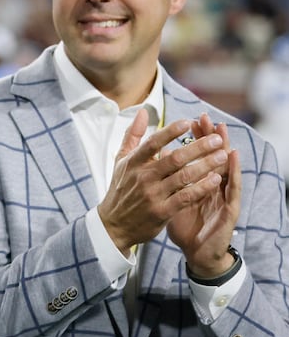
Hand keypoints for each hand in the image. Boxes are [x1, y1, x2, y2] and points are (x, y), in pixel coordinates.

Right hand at [97, 114, 228, 251]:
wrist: (114, 224)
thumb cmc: (121, 188)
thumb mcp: (121, 160)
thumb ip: (133, 135)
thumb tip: (143, 112)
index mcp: (133, 163)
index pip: (153, 143)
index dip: (170, 131)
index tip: (188, 122)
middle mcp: (142, 178)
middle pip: (174, 158)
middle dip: (198, 147)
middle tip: (217, 139)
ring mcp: (152, 195)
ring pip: (184, 177)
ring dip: (206, 165)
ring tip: (223, 155)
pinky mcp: (162, 212)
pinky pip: (186, 197)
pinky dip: (202, 187)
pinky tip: (216, 179)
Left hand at [166, 114, 240, 277]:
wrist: (196, 251)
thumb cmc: (183, 222)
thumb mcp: (171, 197)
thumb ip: (166, 178)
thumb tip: (156, 158)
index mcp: (198, 182)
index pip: (198, 156)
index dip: (195, 139)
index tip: (190, 120)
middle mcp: (213, 186)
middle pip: (213, 158)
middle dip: (209, 138)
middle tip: (207, 119)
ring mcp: (222, 197)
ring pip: (226, 170)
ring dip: (224, 150)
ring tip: (222, 133)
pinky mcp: (230, 211)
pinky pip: (232, 191)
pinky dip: (233, 175)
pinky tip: (232, 162)